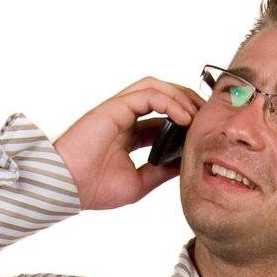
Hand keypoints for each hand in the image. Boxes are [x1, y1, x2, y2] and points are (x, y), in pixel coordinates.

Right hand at [53, 78, 204, 210]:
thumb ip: (160, 171)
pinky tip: (183, 117)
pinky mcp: (114, 107)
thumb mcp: (138, 183)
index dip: (184, 121)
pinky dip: (168, 101)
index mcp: (128, 134)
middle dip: (187, 102)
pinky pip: (147, 94)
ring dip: (180, 97)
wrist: (68, 187)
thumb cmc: (94, 188)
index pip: (162, 118)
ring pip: (156, 88)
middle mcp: (124, 117)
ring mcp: (118, 110)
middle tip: (208, 118)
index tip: (203, 133)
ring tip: (198, 114)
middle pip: (162, 96)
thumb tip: (185, 165)